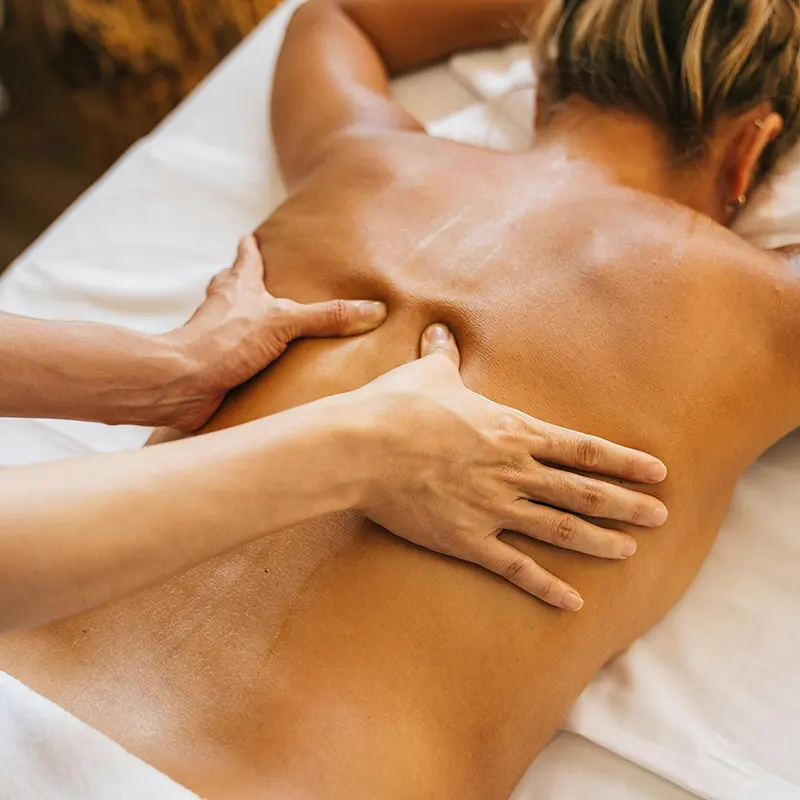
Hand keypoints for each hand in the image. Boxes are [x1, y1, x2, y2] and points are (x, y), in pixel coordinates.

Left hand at [165, 235, 387, 430]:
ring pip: (234, 321)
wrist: (183, 381)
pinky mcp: (218, 366)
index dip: (251, 246)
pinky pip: (238, 357)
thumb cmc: (224, 342)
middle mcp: (225, 308)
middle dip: (247, 281)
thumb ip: (327, 316)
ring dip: (250, 321)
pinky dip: (251, 358)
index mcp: (239, 287)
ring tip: (272, 325)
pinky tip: (266, 369)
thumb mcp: (283, 322)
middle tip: (263, 278)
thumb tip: (373, 310)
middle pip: (234, 285)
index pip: (247, 257)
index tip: (253, 236)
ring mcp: (219, 337)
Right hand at [356, 324, 668, 610]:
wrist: (362, 447)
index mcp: (511, 432)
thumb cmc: (396, 407)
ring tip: (631, 552)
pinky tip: (572, 602)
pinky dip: (545, 586)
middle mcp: (513, 471)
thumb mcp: (428, 374)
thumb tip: (441, 329)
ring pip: (560, 529)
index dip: (624, 462)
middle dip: (626, 505)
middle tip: (662, 517)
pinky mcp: (467, 539)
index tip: (658, 472)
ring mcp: (493, 508)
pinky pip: (515, 567)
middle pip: (583, 492)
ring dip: (600, 542)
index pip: (582, 449)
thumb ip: (444, 355)